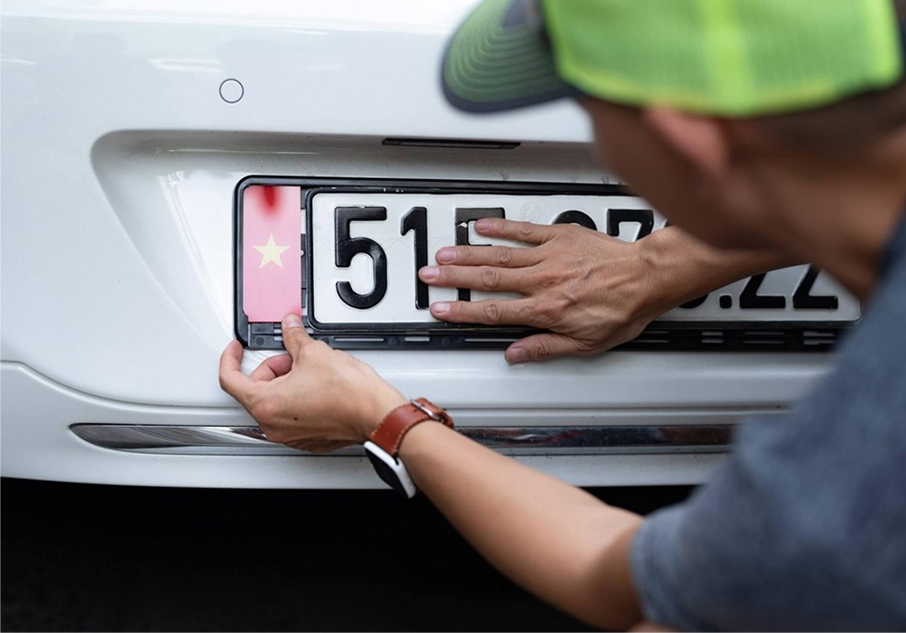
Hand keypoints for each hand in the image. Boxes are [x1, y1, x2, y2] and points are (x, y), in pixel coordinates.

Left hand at [219, 314, 406, 451]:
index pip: (231, 380)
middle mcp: (274, 425)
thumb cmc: (349, 393)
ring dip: (286, 383)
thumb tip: (289, 327)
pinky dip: (298, 398)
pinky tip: (317, 386)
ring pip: (275, 402)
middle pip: (256, 390)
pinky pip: (292, 415)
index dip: (230, 359)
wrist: (376, 414)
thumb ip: (293, 337)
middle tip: (293, 356)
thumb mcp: (314, 352)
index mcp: (267, 405)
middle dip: (272, 368)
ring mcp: (291, 435)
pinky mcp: (307, 438)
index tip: (235, 349)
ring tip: (311, 370)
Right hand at [418, 218, 669, 362]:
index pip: (494, 313)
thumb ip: (546, 348)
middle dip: (454, 279)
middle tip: (430, 276)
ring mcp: (550, 256)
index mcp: (547, 310)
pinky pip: (525, 230)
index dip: (463, 313)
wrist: (649, 276)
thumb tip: (517, 355)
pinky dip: (501, 227)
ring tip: (444, 253)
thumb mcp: (587, 343)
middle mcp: (543, 281)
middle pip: (488, 280)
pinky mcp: (560, 236)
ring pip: (500, 255)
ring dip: (468, 254)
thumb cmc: (623, 308)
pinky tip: (481, 226)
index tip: (443, 311)